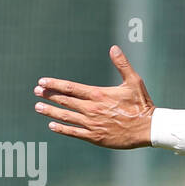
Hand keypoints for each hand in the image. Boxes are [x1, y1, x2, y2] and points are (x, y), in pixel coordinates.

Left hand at [33, 45, 154, 148]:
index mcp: (98, 94)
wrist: (148, 129)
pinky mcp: (95, 137)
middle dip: (49, 95)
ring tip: (38, 107)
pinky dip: (62, 129)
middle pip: (65, 101)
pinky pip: (74, 132)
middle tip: (36, 92)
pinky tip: (51, 125)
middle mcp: (92, 109)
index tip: (42, 82)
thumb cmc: (142, 104)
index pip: (70, 88)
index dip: (54, 84)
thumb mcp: (134, 81)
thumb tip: (114, 48)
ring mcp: (92, 124)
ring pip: (66, 116)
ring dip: (51, 111)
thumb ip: (122, 64)